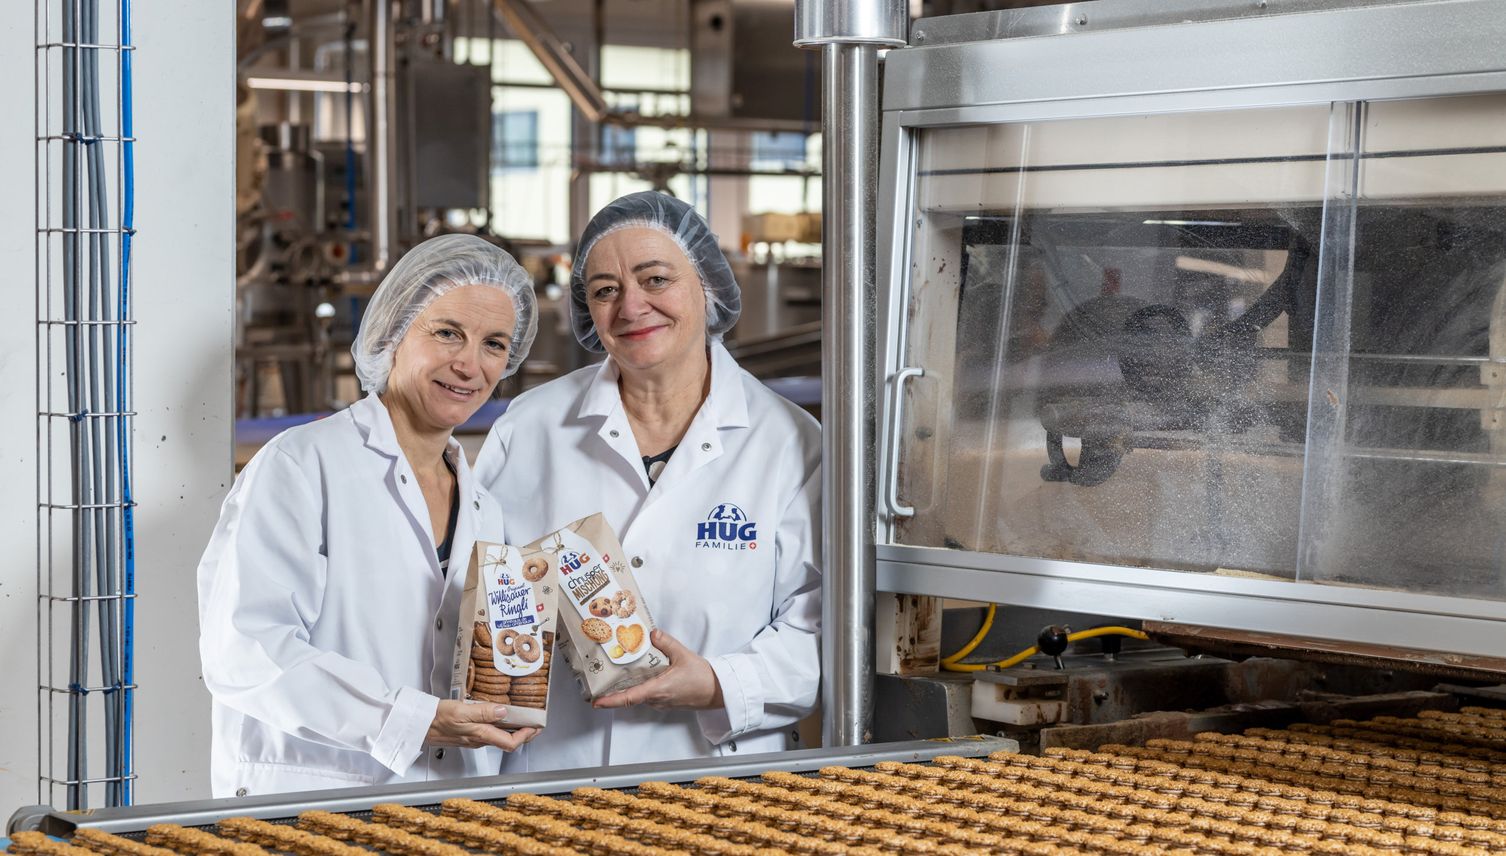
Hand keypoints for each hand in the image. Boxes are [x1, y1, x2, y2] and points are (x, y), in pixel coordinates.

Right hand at [425, 700, 537, 750]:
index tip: (535, 726)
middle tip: (535, 724)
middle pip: (507, 742)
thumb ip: (483, 712)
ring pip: (499, 737)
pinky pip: (488, 733)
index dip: (526, 736)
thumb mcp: (461, 711)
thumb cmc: (436, 718)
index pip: (510, 743)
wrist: (417, 724)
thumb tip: (503, 711)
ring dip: (513, 730)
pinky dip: (499, 726)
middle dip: (524, 734)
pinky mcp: (466, 734)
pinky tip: (499, 716)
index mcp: (480, 735)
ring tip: (522, 718)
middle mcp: (478, 739)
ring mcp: (472, 738)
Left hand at [593, 629, 723, 710]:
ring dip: (628, 688)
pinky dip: (640, 687)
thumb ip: (666, 642)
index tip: (596, 702)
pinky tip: (639, 675)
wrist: (718, 691)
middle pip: (629, 697)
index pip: (629, 698)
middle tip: (600, 682)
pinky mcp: (666, 702)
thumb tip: (652, 633)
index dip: (611, 701)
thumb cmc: (703, 677)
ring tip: (616, 675)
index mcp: (657, 690)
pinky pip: (648, 695)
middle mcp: (656, 699)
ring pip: (639, 696)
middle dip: (614, 691)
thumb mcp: (683, 655)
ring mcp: (661, 703)